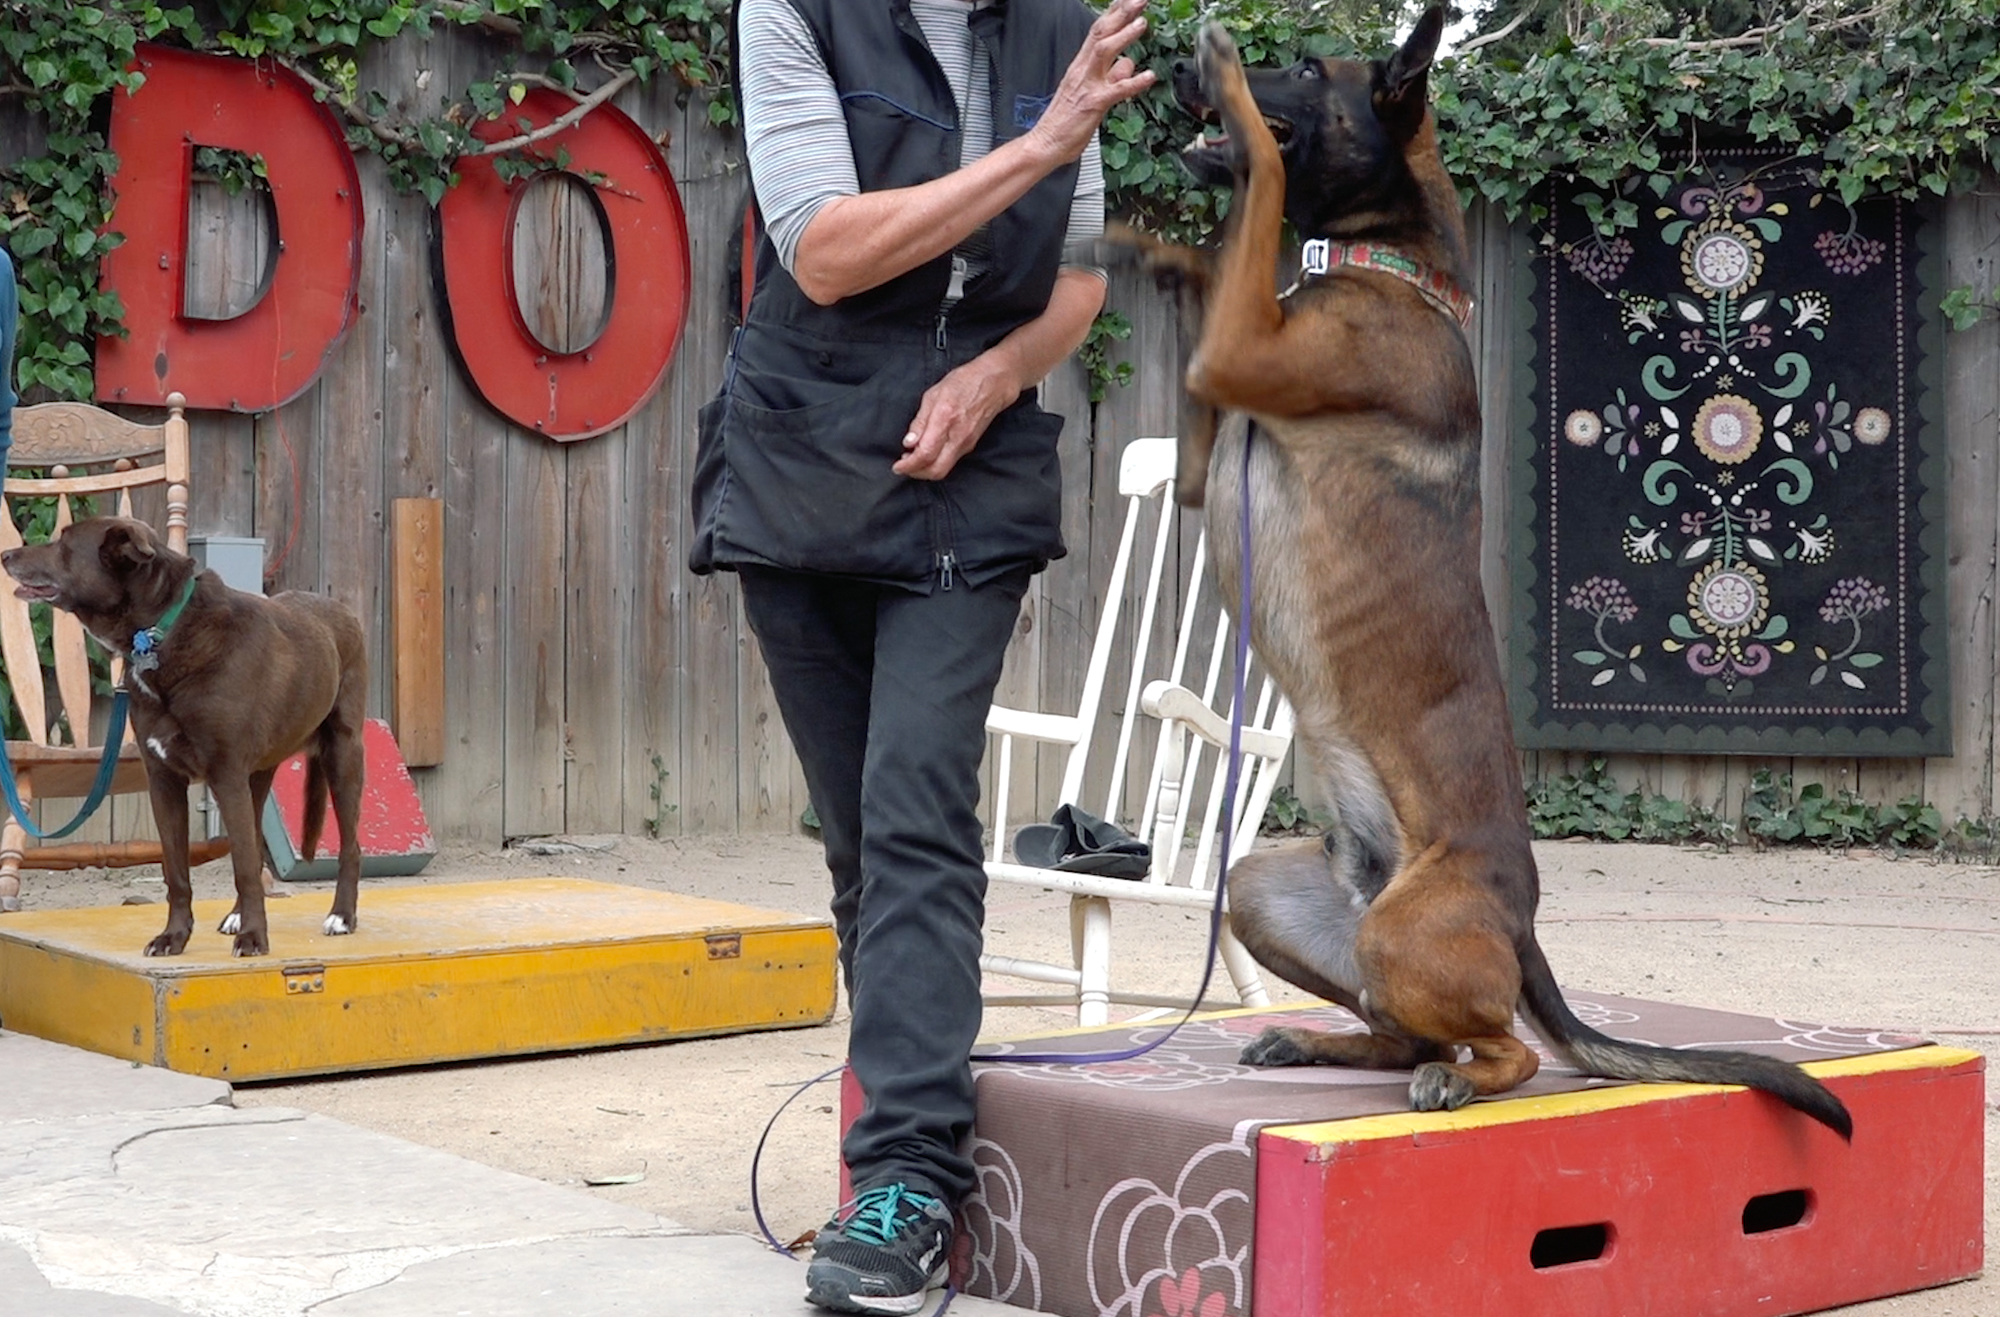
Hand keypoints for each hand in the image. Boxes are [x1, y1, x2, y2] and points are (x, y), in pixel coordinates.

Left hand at [894, 356, 1021, 480]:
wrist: (993, 384)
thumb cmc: (963, 383)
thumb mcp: (932, 395)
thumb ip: (920, 421)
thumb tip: (908, 443)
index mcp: (944, 420)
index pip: (925, 454)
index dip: (909, 465)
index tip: (898, 466)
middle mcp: (957, 436)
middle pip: (936, 470)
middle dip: (917, 473)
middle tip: (904, 466)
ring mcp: (966, 443)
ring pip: (944, 468)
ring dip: (926, 469)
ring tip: (913, 458)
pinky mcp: (970, 445)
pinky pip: (950, 461)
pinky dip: (936, 462)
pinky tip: (928, 452)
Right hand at [1027, 0, 1157, 163]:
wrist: (1045, 143)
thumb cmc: (1065, 122)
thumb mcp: (1090, 93)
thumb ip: (1110, 77)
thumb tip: (1128, 64)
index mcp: (1081, 66)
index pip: (1098, 32)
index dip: (1115, 13)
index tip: (1128, 0)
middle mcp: (1083, 70)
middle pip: (1102, 33)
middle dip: (1121, 13)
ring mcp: (1088, 85)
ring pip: (1105, 52)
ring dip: (1124, 36)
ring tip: (1142, 23)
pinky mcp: (1094, 104)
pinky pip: (1116, 90)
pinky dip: (1134, 82)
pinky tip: (1149, 76)